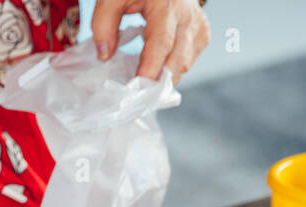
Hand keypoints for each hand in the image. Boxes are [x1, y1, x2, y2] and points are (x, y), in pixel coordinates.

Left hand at [91, 0, 209, 83]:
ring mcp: (198, 26)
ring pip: (184, 65)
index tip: (136, 90)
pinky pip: (187, 61)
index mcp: (168, 6)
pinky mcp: (201, 34)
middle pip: (177, 61)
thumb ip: (104, 24)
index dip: (150, 69)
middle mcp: (188, 17)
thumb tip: (105, 56)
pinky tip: (154, 71)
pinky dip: (170, 71)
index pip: (161, 43)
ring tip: (140, 85)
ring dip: (162, 80)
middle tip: (132, 97)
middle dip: (155, 83)